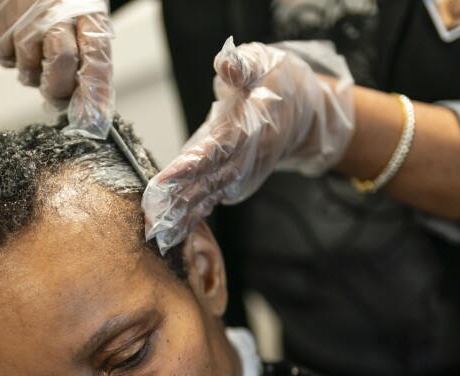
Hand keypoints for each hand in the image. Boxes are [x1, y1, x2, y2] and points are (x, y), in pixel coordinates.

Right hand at [0, 0, 113, 137]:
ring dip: (33, 75)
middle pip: (62, 60)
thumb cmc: (55, 4)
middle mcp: (55, 8)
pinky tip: (15, 41)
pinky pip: (5, 59)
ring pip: (30, 67)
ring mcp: (24, 14)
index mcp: (86, 9)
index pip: (96, 53)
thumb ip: (88, 56)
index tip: (93, 117)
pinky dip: (11, 60)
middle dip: (59, 89)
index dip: (95, 89)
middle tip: (56, 97)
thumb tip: (93, 105)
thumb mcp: (80, 18)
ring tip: (34, 54)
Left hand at [142, 37, 354, 251]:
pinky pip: (213, 198)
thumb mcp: (263, 61)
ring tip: (158, 228)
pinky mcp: (237, 180)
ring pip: (211, 194)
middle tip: (152, 211)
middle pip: (212, 179)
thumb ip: (242, 64)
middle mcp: (250, 155)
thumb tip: (226, 65)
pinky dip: (194, 215)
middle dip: (181, 196)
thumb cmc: (278, 82)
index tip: (167, 177)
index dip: (193, 163)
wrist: (307, 111)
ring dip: (184, 212)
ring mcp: (245, 172)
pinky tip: (174, 229)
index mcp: (253, 125)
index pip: (219, 147)